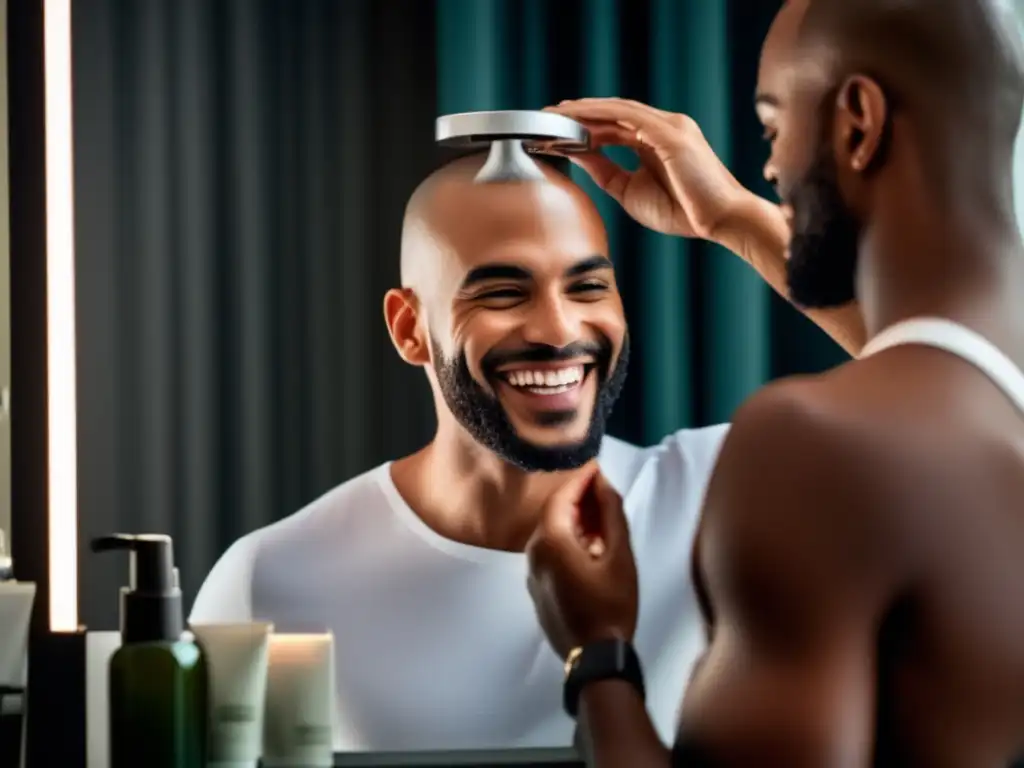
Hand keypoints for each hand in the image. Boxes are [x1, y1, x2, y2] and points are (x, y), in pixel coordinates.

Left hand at [526, 463, 638, 659]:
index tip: (597, 467)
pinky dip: (568, 542)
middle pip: (554, 514)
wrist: (596, 657)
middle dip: (578, 499)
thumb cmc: (612, 604)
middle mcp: (533, 552)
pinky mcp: (537, 588)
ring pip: (551, 534)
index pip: (561, 496)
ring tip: (602, 519)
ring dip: (574, 522)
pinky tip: (590, 548)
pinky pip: (549, 554)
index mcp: (550, 540)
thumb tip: (603, 483)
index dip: (580, 479)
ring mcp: (531, 572)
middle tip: (604, 491)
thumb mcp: (620, 555)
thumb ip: (611, 513)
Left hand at [546, 98, 751, 240]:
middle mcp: (665, 127)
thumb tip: (579, 156)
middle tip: (546, 116)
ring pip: (618, 109)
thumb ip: (605, 171)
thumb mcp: (630, 191)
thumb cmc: (684, 212)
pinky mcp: (671, 133)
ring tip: (555, 113)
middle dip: (578, 113)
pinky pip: (628, 116)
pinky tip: (578, 116)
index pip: (614, 126)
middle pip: (613, 113)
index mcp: (658, 141)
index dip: (585, 127)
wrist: (721, 221)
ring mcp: (670, 126)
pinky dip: (601, 114)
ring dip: (585, 109)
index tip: (556, 131)